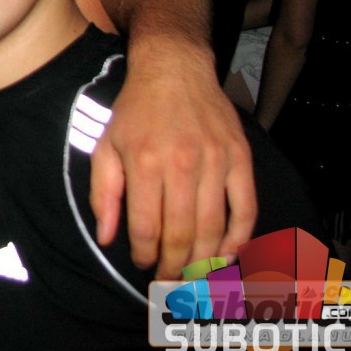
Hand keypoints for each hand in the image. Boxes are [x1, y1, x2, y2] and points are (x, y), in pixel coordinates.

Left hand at [91, 37, 256, 278]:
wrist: (174, 68)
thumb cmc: (136, 110)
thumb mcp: (106, 145)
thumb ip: (104, 193)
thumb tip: (107, 237)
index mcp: (144, 162)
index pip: (146, 227)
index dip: (144, 254)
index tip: (142, 263)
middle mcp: (181, 163)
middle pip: (182, 233)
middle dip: (174, 266)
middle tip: (169, 281)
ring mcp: (215, 160)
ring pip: (214, 227)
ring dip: (204, 261)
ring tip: (194, 276)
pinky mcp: (240, 157)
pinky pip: (246, 208)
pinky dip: (239, 237)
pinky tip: (228, 255)